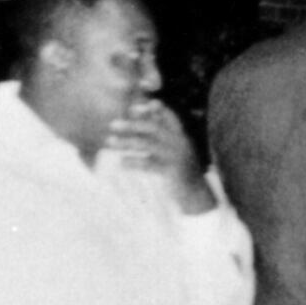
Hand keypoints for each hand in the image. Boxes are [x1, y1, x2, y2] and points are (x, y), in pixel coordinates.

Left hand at [106, 98, 212, 212]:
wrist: (196, 196)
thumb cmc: (180, 173)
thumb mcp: (174, 153)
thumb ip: (161, 139)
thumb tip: (142, 127)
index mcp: (181, 137)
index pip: (168, 117)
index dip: (151, 110)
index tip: (133, 108)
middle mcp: (180, 143)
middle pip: (154, 128)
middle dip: (132, 125)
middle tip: (113, 124)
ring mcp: (177, 157)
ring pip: (148, 145)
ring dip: (126, 142)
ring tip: (109, 142)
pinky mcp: (173, 172)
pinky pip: (149, 164)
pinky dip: (134, 163)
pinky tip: (121, 163)